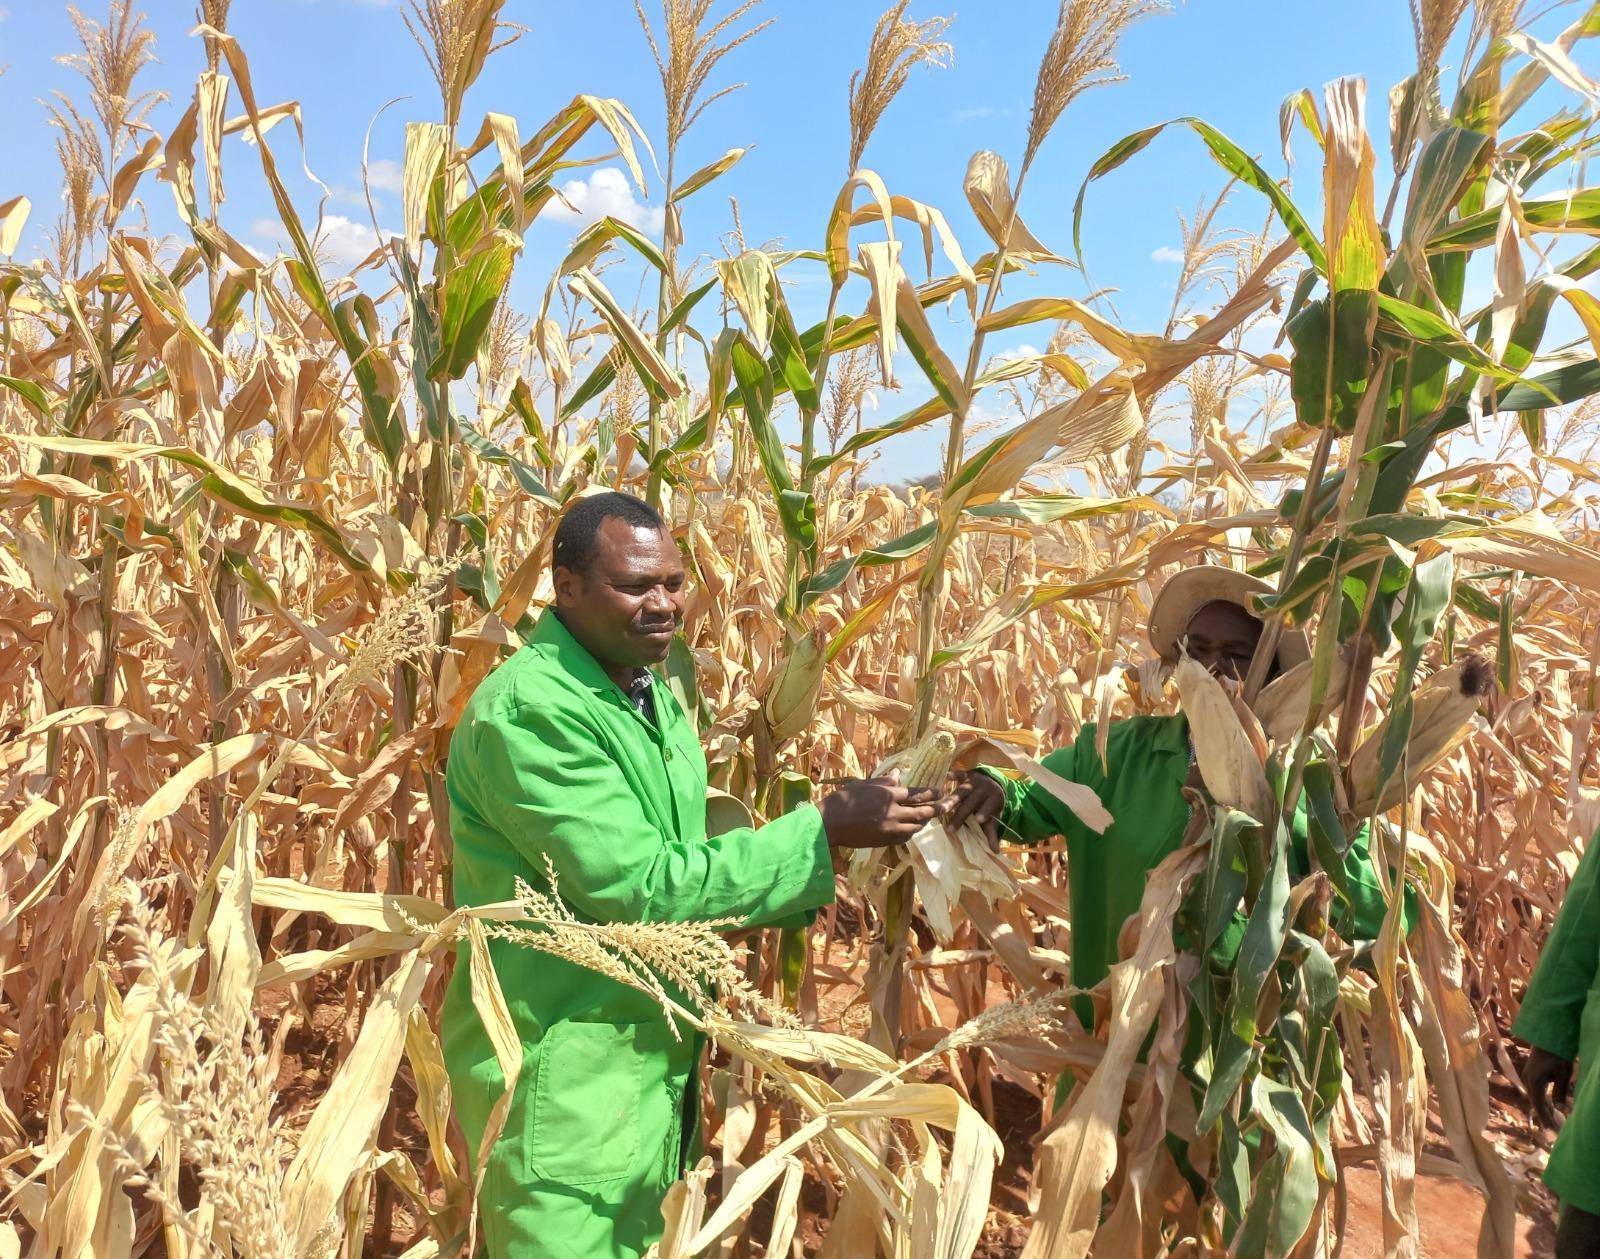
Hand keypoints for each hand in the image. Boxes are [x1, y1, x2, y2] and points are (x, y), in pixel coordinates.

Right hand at [819, 776, 946, 848]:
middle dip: (936, 808)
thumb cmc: (843, 800)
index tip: (941, 791)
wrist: (829, 824)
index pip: (916, 793)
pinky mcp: (885, 840)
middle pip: (922, 811)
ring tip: (930, 818)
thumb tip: (899, 775)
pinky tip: (913, 828)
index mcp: (888, 794)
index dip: (931, 792)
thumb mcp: (863, 784)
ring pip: (916, 826)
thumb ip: (883, 781)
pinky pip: (905, 837)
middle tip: (946, 806)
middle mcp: (893, 811)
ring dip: (925, 821)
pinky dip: (912, 831)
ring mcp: (890, 828)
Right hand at [948, 771, 1004, 847]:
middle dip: (961, 814)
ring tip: (941, 808)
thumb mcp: (995, 816)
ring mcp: (974, 781)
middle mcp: (983, 790)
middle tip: (950, 827)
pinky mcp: (968, 774)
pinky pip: (961, 774)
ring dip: (951, 799)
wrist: (995, 783)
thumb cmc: (992, 805)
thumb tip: (995, 852)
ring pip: (962, 791)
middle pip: (971, 802)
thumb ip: (992, 832)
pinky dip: (955, 774)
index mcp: (993, 799)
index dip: (985, 812)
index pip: (989, 807)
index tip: (978, 820)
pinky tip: (946, 776)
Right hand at [1525, 1045, 1573, 1129]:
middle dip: (1545, 1117)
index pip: (1539, 1105)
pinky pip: (1536, 1092)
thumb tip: (1560, 1109)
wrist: (1549, 1036)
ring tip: (1553, 1122)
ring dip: (1544, 1110)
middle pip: (1536, 1103)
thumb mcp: (1562, 1074)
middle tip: (1555, 1130)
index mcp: (1535, 1082)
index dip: (1545, 1118)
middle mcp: (1528, 1080)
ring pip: (1536, 1098)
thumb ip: (1559, 1092)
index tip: (1551, 1130)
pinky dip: (1543, 1101)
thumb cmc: (1558, 1055)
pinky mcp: (1531, 1073)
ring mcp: (1528, 1076)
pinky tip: (1550, 1107)